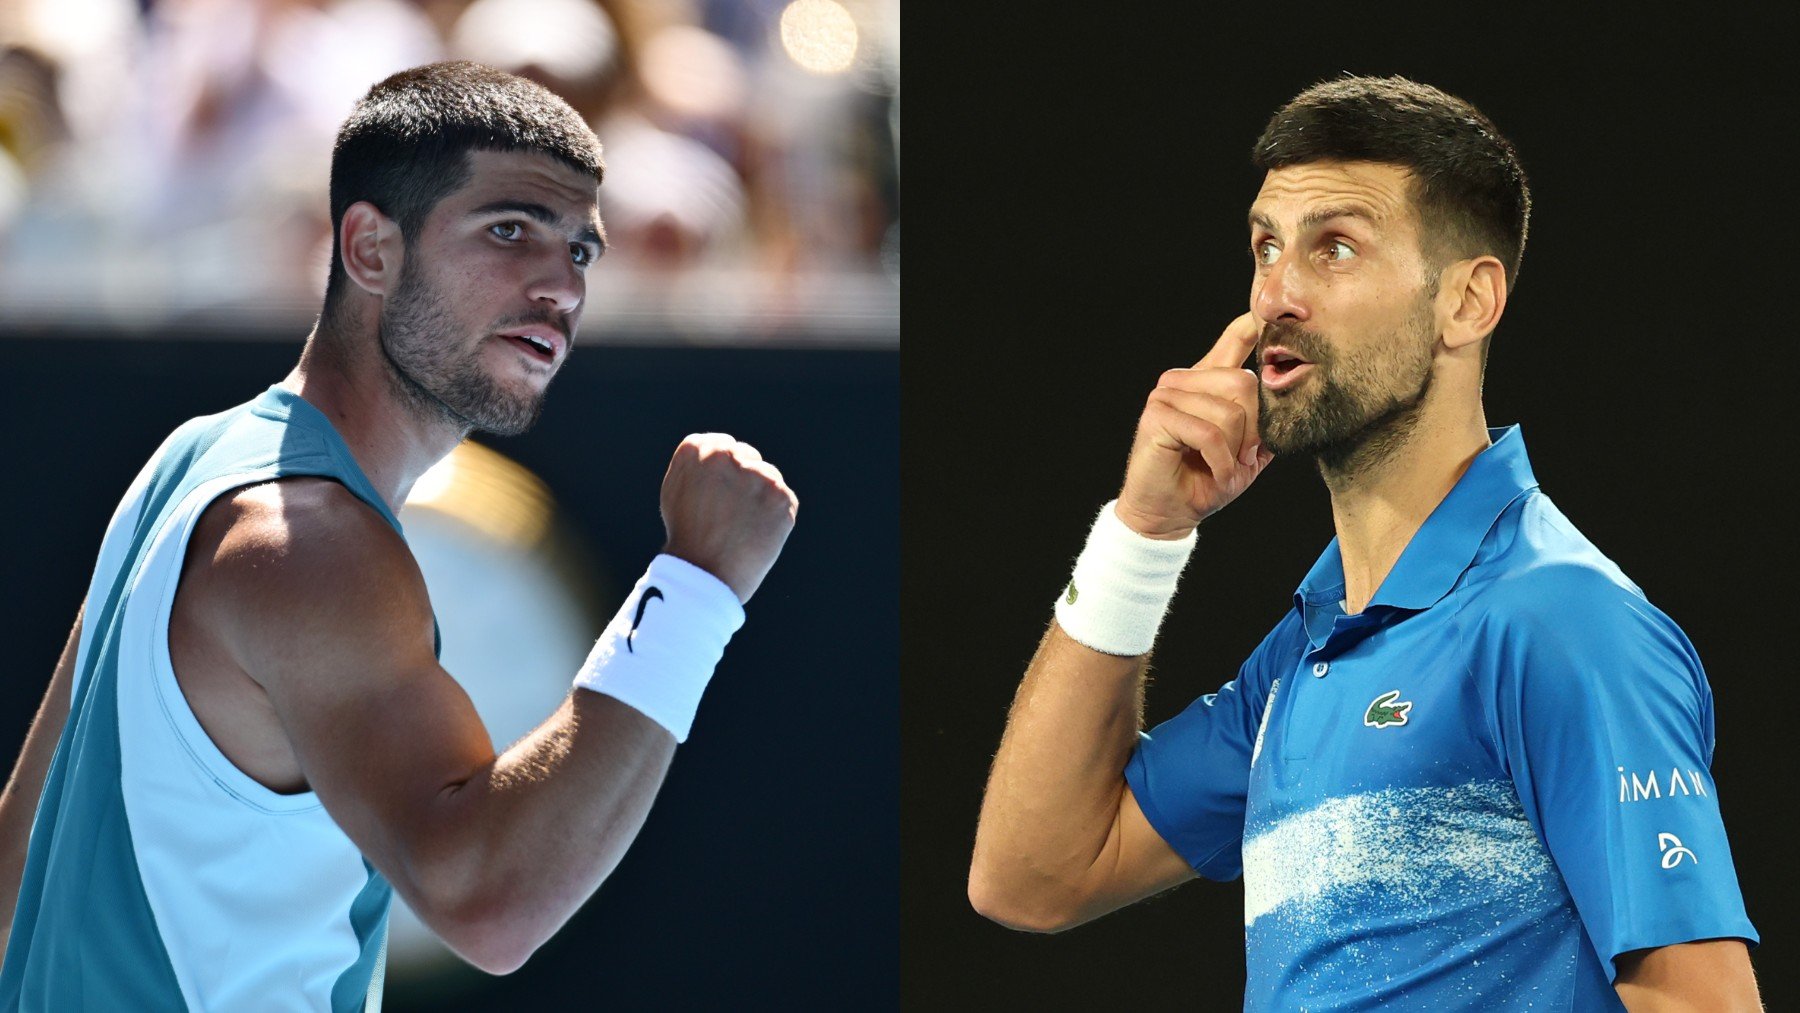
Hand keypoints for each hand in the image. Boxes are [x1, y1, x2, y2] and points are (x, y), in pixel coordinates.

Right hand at [660, 434, 797, 602]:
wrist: (704, 574)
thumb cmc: (687, 536)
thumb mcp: (675, 490)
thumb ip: (698, 464)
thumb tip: (723, 451)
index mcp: (696, 449)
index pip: (723, 446)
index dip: (723, 474)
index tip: (718, 496)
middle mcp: (727, 455)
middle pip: (748, 457)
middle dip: (744, 481)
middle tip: (731, 514)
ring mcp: (757, 476)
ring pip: (768, 477)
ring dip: (761, 497)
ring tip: (742, 527)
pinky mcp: (781, 497)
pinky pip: (784, 499)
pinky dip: (776, 516)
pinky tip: (756, 533)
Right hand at [1115, 313, 1274, 538]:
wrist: (1167, 515)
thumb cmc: (1205, 482)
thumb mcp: (1247, 453)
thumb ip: (1266, 425)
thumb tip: (1290, 397)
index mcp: (1206, 382)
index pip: (1233, 340)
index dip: (1251, 325)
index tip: (1265, 312)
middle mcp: (1185, 380)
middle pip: (1244, 384)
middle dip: (1254, 430)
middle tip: (1243, 458)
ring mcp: (1167, 394)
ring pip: (1228, 413)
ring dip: (1234, 452)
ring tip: (1224, 469)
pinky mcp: (1158, 415)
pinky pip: (1209, 433)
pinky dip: (1220, 461)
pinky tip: (1215, 474)